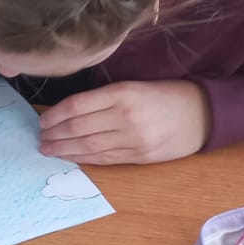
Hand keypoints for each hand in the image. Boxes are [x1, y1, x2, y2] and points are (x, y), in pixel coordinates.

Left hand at [37, 80, 210, 164]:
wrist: (203, 113)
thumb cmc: (164, 95)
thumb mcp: (133, 86)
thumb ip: (103, 98)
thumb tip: (67, 111)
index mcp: (123, 93)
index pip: (77, 105)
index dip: (55, 115)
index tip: (42, 120)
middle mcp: (126, 117)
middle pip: (80, 128)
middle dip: (56, 135)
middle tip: (40, 138)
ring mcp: (135, 139)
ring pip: (90, 147)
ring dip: (65, 150)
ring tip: (49, 150)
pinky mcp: (142, 157)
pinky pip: (107, 159)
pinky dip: (86, 159)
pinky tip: (72, 157)